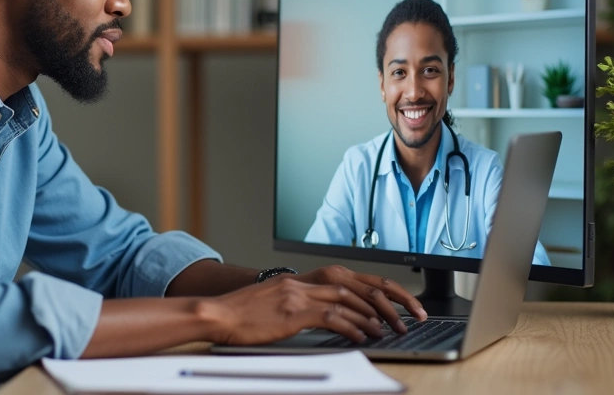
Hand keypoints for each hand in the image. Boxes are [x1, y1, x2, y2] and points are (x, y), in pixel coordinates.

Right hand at [199, 277, 388, 345]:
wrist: (217, 314)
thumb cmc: (240, 314)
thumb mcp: (272, 302)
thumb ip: (295, 303)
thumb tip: (319, 315)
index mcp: (296, 279)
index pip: (344, 277)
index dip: (370, 288)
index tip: (387, 302)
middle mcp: (299, 282)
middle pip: (351, 285)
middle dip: (379, 301)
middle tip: (397, 317)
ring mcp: (295, 296)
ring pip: (345, 300)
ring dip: (369, 316)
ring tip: (384, 330)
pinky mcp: (291, 313)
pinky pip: (330, 317)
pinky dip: (350, 326)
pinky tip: (361, 336)